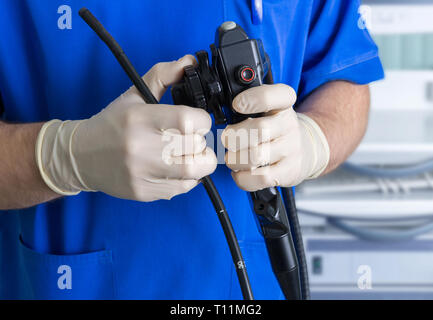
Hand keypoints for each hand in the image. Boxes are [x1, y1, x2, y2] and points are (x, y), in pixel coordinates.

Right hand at [36, 55, 216, 200]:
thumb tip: (189, 62)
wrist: (80, 157)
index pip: (187, 121)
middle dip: (203, 142)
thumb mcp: (134, 94)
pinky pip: (181, 188)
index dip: (203, 121)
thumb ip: (163, 76)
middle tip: (195, 139)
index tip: (199, 121)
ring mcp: (141, 173)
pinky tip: (176, 168)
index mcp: (139, 118)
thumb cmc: (111, 124)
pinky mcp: (143, 192)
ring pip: (193, 173)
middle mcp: (140, 147)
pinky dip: (187, 179)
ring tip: (190, 155)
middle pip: (196, 148)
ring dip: (200, 163)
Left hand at [221, 84, 329, 191]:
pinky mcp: (289, 171)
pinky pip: (261, 178)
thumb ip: (248, 106)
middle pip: (260, 129)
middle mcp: (289, 125)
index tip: (236, 105)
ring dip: (235, 160)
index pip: (273, 96)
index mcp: (283, 104)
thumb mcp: (268, 109)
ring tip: (232, 159)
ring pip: (256, 156)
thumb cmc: (276, 128)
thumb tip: (220, 111)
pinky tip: (240, 172)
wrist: (306, 149)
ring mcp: (291, 149)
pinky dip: (243, 177)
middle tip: (226, 140)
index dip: (252, 99)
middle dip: (234, 137)